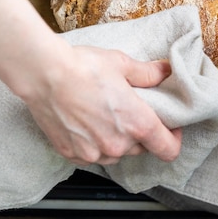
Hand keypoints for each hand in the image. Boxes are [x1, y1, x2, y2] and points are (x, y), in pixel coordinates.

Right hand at [18, 44, 181, 165]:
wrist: (44, 74)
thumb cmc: (82, 67)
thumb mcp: (121, 64)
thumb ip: (147, 73)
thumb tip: (165, 71)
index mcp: (136, 123)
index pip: (168, 149)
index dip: (173, 139)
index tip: (168, 126)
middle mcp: (116, 145)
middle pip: (140, 149)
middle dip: (139, 133)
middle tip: (129, 110)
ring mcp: (92, 153)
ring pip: (115, 154)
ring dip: (116, 140)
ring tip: (104, 115)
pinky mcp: (71, 154)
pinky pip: (91, 155)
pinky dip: (92, 143)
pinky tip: (85, 122)